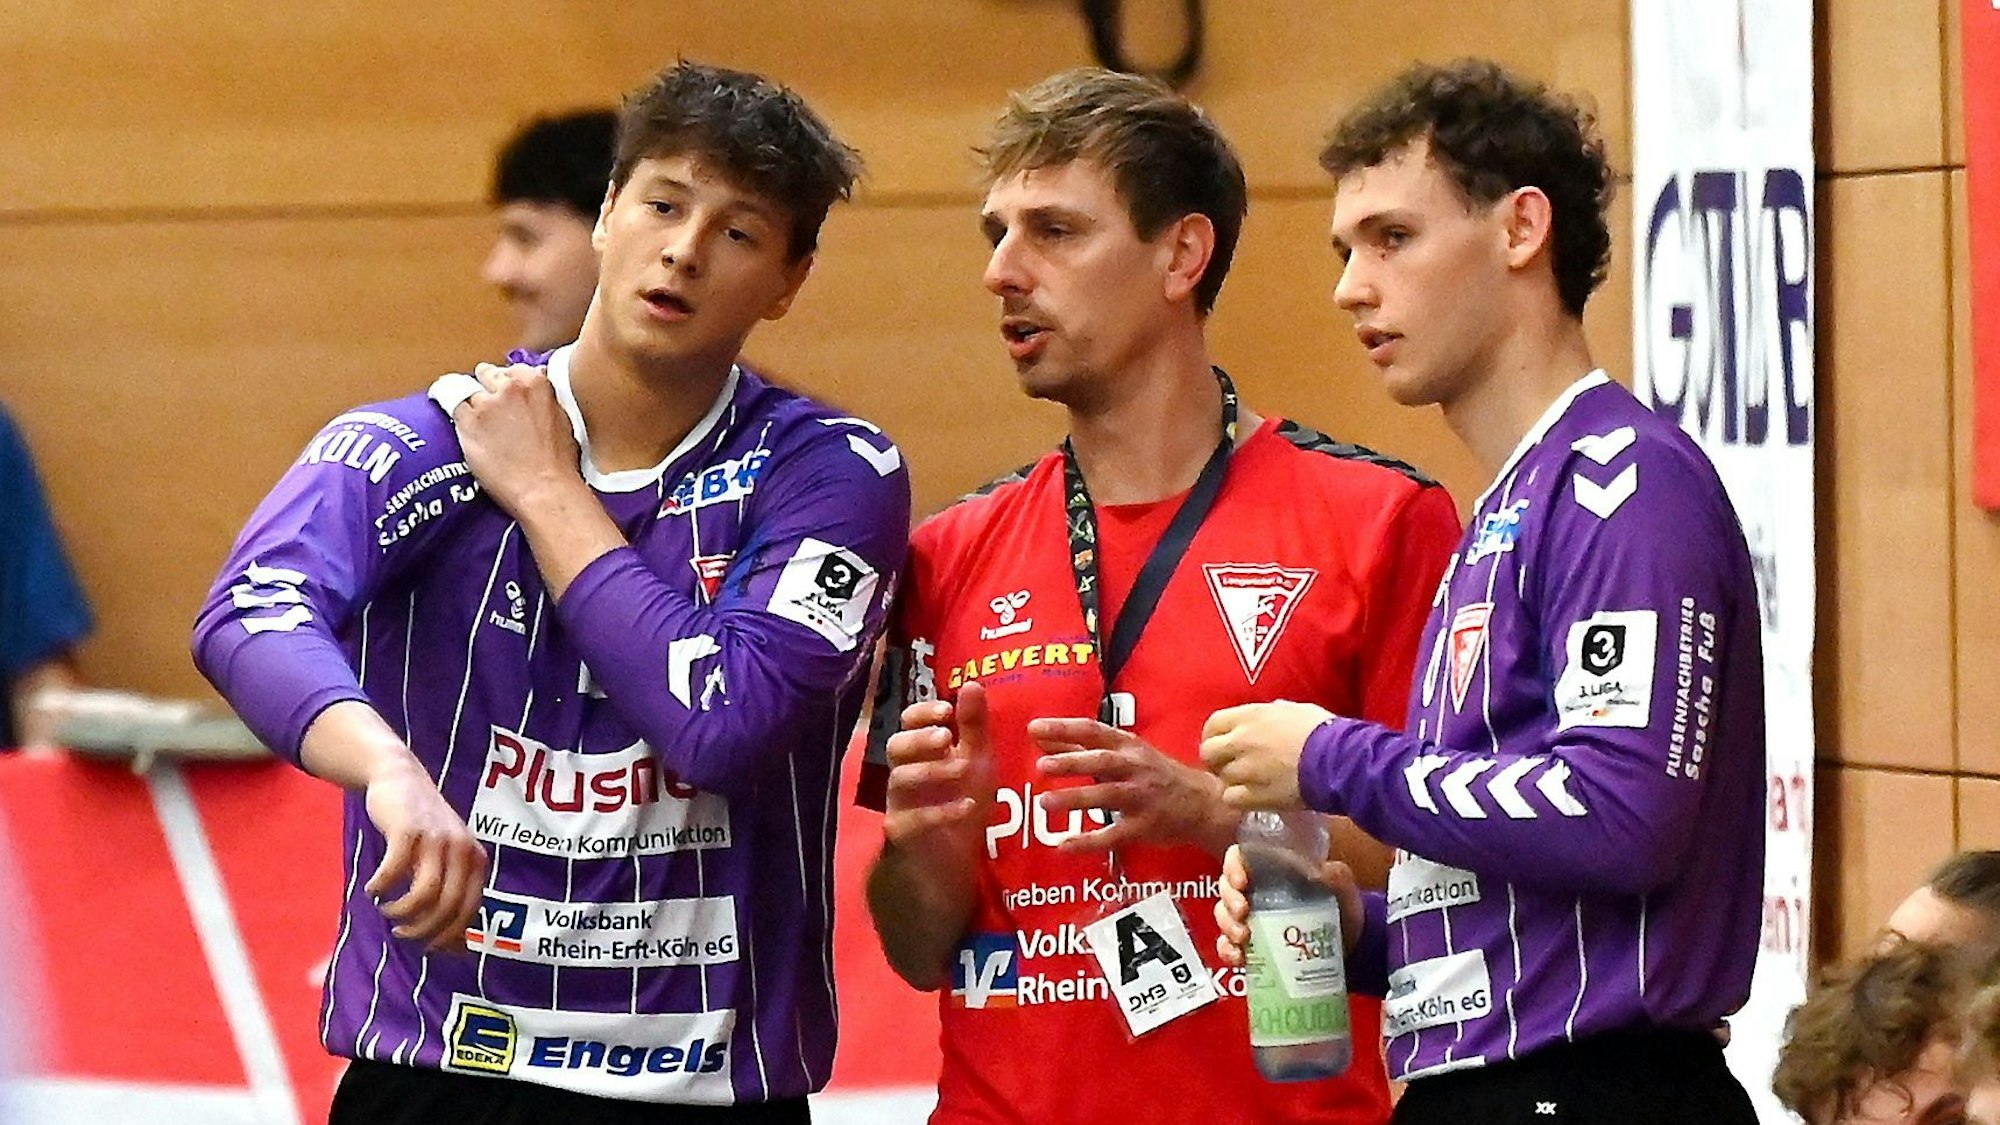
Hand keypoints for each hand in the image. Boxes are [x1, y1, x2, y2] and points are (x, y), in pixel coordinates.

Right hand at [363, 756, 488, 952]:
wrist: (401, 777)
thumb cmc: (423, 830)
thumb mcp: (445, 862)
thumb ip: (454, 901)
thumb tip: (460, 951)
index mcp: (476, 861)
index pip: (468, 912)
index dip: (446, 935)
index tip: (425, 946)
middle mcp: (463, 850)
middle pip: (447, 907)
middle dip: (421, 929)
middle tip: (401, 932)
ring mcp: (437, 838)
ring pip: (424, 894)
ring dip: (402, 911)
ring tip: (387, 909)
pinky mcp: (408, 830)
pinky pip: (395, 871)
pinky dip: (382, 887)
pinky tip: (373, 889)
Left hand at [450, 362, 585, 519]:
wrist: (544, 489)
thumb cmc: (558, 464)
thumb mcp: (562, 421)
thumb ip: (544, 401)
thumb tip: (535, 398)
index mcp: (536, 383)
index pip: (512, 370)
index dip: (507, 382)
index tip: (505, 392)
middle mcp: (509, 388)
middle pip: (487, 375)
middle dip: (487, 388)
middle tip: (492, 409)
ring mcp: (486, 405)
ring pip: (468, 392)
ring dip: (473, 406)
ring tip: (480, 427)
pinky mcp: (467, 423)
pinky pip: (452, 408)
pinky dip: (457, 417)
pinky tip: (463, 427)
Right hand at [882, 681, 995, 861]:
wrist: (954, 862)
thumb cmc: (961, 802)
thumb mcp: (976, 761)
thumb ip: (973, 726)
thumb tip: (972, 684)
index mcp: (920, 751)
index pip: (908, 721)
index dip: (922, 713)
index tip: (946, 710)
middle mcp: (905, 773)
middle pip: (895, 746)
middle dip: (919, 738)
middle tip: (946, 737)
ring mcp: (900, 804)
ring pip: (899, 780)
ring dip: (931, 771)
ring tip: (962, 770)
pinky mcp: (902, 834)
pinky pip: (910, 821)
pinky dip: (938, 812)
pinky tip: (966, 807)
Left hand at [1028, 717, 1236, 855]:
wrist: (1203, 803)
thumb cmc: (1156, 774)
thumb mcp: (1125, 753)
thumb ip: (1081, 746)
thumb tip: (1041, 737)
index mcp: (1128, 747)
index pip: (1093, 731)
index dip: (1064, 728)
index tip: (1034, 728)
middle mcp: (1135, 768)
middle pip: (1102, 762)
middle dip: (1072, 762)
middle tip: (1041, 765)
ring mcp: (1142, 798)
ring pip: (1107, 796)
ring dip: (1076, 799)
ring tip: (1045, 802)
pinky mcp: (1145, 826)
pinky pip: (1114, 835)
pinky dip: (1089, 842)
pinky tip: (1064, 846)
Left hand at [1199, 701, 1333, 809]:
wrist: (1338, 760)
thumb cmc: (1324, 731)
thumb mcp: (1295, 710)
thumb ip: (1273, 713)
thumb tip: (1267, 716)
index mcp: (1250, 716)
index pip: (1213, 724)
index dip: (1214, 735)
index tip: (1223, 743)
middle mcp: (1241, 741)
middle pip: (1208, 752)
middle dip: (1216, 760)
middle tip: (1231, 766)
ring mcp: (1244, 769)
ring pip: (1220, 777)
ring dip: (1231, 780)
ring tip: (1250, 783)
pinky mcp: (1253, 795)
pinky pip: (1230, 798)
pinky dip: (1238, 798)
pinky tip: (1253, 797)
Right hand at [1213, 844, 1363, 965]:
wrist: (1354, 948)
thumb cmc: (1344, 908)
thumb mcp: (1343, 885)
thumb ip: (1335, 875)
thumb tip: (1321, 873)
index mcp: (1272, 869)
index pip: (1240, 858)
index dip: (1232, 866)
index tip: (1241, 882)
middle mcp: (1257, 892)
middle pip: (1225, 888)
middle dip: (1228, 900)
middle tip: (1242, 913)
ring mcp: (1253, 920)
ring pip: (1223, 916)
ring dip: (1227, 926)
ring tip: (1243, 938)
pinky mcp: (1254, 947)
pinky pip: (1228, 946)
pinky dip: (1227, 951)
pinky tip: (1238, 958)